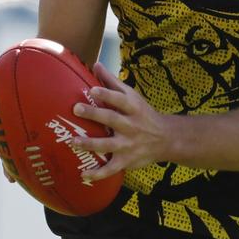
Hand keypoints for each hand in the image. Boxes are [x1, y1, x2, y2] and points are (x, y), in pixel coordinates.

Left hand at [71, 61, 173, 180]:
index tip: (92, 90)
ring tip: (73, 141)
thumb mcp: (132, 96)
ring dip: (90, 144)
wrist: (165, 139)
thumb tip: (96, 64)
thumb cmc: (143, 114)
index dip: (106, 94)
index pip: (119, 99)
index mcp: (133, 108)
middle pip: (111, 119)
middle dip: (94, 114)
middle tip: (76, 109)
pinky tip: (83, 174)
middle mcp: (131, 126)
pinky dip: (98, 174)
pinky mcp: (126, 161)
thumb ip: (112, 82)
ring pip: (108, 145)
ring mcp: (128, 145)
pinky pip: (111, 169)